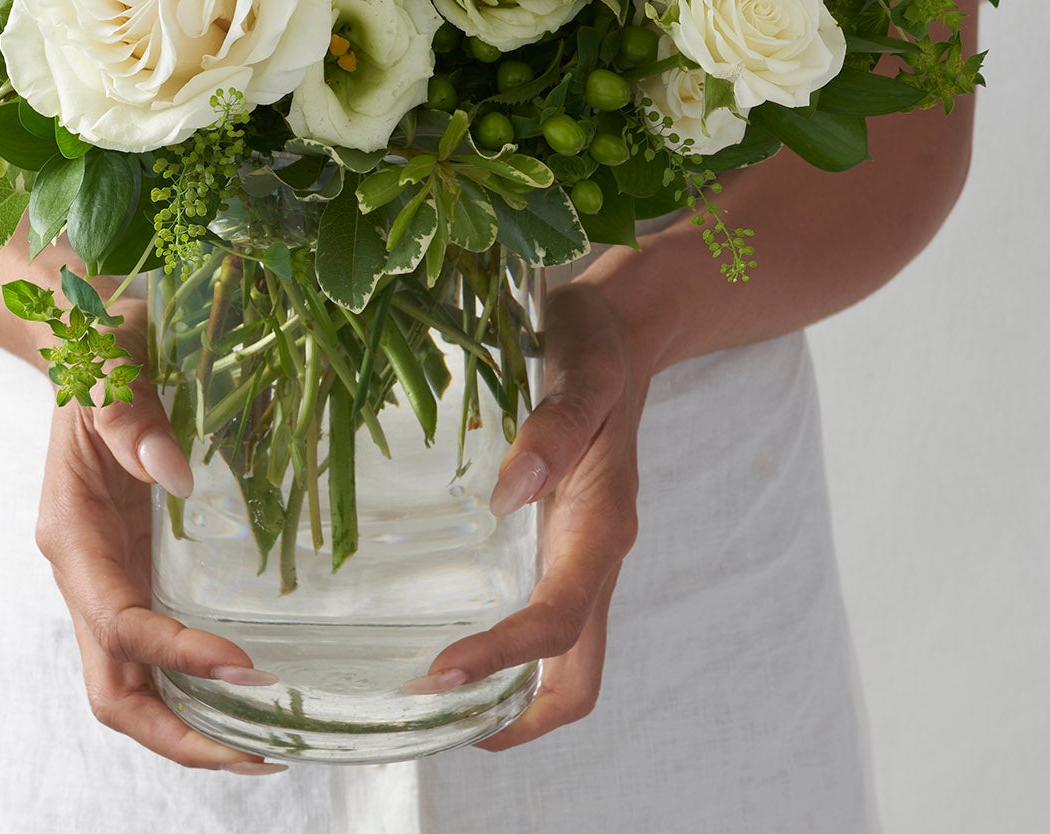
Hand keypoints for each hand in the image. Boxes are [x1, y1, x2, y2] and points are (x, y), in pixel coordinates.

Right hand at [35, 301, 286, 774]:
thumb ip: (131, 415)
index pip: (117, 623)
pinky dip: (200, 683)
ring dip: (193, 724)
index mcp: (72, 533)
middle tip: (258, 753)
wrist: (89, 341)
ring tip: (270, 745)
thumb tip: (176, 473)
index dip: (175, 654)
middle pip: (113, 687)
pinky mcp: (141, 570)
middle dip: (177, 734)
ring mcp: (113, 577)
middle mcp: (87, 571)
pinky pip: (162, 650)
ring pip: (135, 683)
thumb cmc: (100, 349)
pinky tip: (257, 691)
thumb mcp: (110, 364)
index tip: (243, 665)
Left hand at [414, 275, 651, 748]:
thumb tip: (508, 492)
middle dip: (515, 719)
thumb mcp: (581, 368)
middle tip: (433, 718)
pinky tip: (442, 631)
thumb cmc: (596, 346)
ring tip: (426, 699)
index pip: (559, 620)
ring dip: (506, 697)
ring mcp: (579, 555)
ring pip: (559, 660)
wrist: (622, 332)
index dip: (503, 658)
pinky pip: (541, 620)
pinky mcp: (559, 543)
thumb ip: (554, 425)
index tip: (439, 672)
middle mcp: (595, 554)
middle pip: (575, 677)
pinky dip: (503, 653)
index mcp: (601, 523)